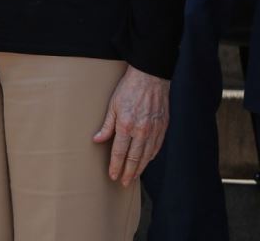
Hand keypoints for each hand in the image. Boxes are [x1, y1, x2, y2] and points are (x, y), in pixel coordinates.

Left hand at [93, 67, 168, 185]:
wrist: (150, 78)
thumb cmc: (128, 89)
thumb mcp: (112, 105)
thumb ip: (106, 125)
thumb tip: (97, 140)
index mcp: (126, 125)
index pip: (119, 152)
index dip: (116, 165)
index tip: (112, 175)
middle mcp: (141, 131)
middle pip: (134, 158)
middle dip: (128, 172)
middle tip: (123, 182)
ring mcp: (154, 130)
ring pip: (146, 156)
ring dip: (140, 168)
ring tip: (133, 177)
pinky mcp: (162, 128)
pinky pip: (156, 148)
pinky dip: (150, 157)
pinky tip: (146, 162)